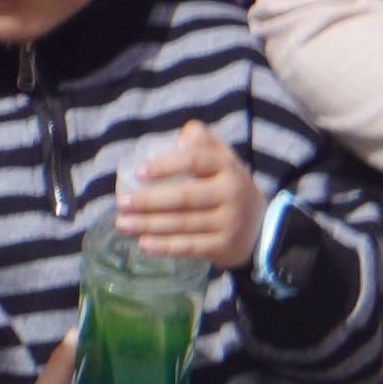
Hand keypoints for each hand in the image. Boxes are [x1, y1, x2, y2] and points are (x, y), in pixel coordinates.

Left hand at [113, 125, 269, 270]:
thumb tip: (179, 136)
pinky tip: (143, 244)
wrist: (261, 226)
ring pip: (183, 223)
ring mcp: (229, 222)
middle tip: (120, 203)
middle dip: (148, 201)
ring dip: (149, 225)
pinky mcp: (224, 246)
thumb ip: (200, 139)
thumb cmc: (226, 184)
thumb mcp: (220, 157)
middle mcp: (230, 193)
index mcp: (226, 165)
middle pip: (184, 197)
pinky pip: (190, 247)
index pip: (194, 161)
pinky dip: (165, 247)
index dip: (165, 166)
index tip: (138, 172)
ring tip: (122, 224)